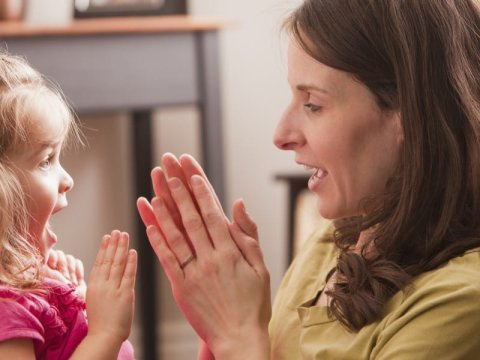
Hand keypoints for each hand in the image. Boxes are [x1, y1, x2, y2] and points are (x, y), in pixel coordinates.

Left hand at [44, 249, 86, 298]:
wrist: (74, 306)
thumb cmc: (59, 297)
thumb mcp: (49, 282)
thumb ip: (46, 269)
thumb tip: (43, 258)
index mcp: (44, 268)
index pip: (49, 253)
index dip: (52, 257)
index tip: (53, 265)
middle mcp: (54, 266)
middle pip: (60, 254)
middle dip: (63, 266)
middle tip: (65, 278)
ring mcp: (66, 268)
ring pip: (69, 258)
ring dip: (71, 270)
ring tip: (72, 282)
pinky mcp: (76, 270)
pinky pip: (78, 262)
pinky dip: (78, 271)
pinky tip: (78, 281)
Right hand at [86, 231, 136, 344]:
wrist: (103, 336)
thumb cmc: (100, 322)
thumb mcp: (94, 300)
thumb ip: (100, 286)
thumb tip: (105, 274)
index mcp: (93, 286)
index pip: (99, 262)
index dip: (104, 248)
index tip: (107, 236)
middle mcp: (102, 285)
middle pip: (108, 259)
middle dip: (113, 244)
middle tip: (117, 231)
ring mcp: (113, 289)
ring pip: (118, 264)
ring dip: (122, 248)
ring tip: (124, 235)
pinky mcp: (125, 294)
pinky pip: (128, 274)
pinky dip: (131, 262)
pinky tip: (132, 251)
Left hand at [138, 154, 270, 358]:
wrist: (239, 338)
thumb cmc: (254, 303)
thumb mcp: (261, 268)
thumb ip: (248, 235)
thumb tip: (238, 204)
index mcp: (231, 252)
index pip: (212, 214)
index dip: (200, 192)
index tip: (190, 173)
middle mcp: (210, 258)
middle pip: (191, 218)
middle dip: (178, 191)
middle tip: (168, 170)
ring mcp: (193, 273)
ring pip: (175, 236)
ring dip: (163, 211)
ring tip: (153, 190)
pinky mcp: (181, 288)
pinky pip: (166, 260)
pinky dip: (157, 240)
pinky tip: (148, 224)